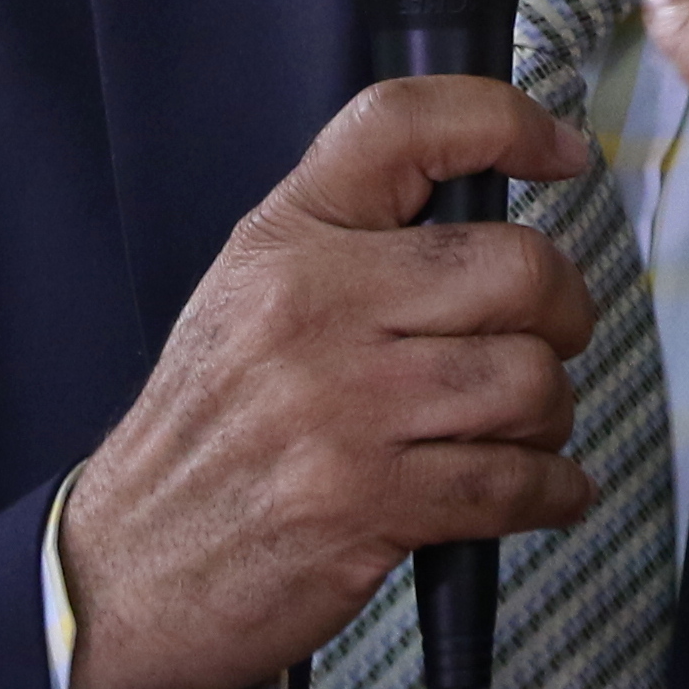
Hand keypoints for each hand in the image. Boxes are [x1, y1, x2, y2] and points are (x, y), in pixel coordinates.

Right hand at [59, 79, 595, 688]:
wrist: (125, 569)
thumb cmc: (213, 426)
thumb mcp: (252, 293)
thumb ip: (356, 240)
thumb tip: (493, 208)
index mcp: (286, 236)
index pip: (404, 124)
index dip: (506, 119)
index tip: (563, 154)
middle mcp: (312, 306)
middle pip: (517, 266)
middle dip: (563, 308)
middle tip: (551, 333)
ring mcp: (340, 408)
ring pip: (530, 378)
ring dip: (552, 410)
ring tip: (523, 425)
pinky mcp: (366, 504)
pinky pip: (514, 482)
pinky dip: (553, 489)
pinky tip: (543, 487)